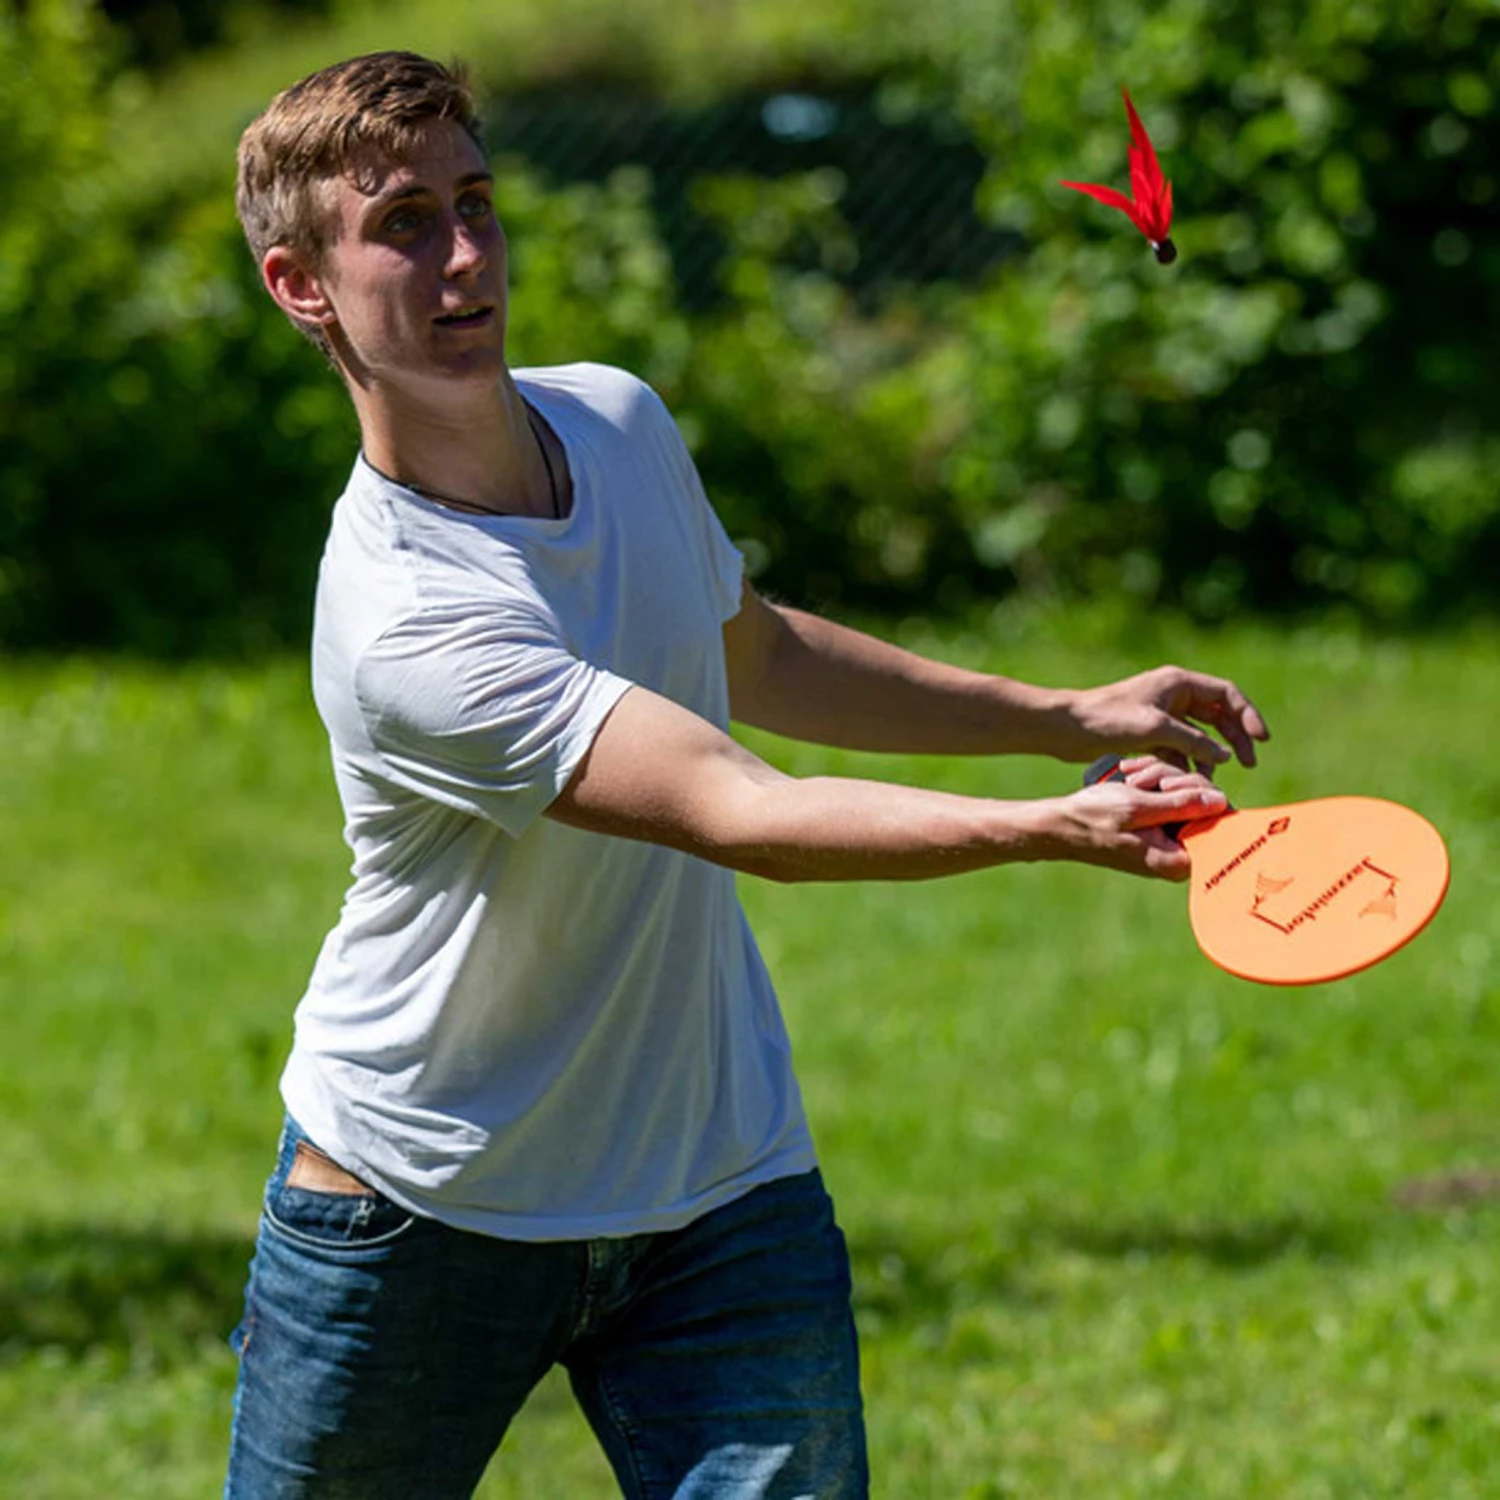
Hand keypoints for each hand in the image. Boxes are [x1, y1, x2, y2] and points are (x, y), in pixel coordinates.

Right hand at [1045, 757, 1228, 880]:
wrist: (1060, 824)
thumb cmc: (1093, 820)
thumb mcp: (1137, 807)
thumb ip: (1181, 804)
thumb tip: (1220, 801)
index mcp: (1178, 858)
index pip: (1218, 822)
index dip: (1202, 794)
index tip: (1171, 784)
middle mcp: (1178, 852)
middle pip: (1204, 803)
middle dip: (1175, 780)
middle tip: (1142, 778)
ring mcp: (1168, 836)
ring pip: (1186, 792)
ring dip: (1160, 775)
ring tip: (1130, 776)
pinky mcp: (1158, 824)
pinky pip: (1170, 795)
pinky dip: (1153, 780)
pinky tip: (1130, 775)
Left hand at [1068, 664, 1268, 770]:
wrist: (1066, 728)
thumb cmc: (1107, 721)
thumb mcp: (1156, 730)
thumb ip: (1194, 741)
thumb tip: (1225, 755)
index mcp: (1178, 683)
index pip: (1227, 694)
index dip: (1248, 715)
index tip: (1260, 740)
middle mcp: (1174, 695)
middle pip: (1218, 715)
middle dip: (1234, 739)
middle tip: (1248, 764)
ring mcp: (1163, 715)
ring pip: (1200, 735)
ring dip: (1210, 755)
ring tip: (1214, 778)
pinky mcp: (1150, 734)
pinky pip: (1180, 748)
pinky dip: (1188, 762)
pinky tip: (1191, 781)